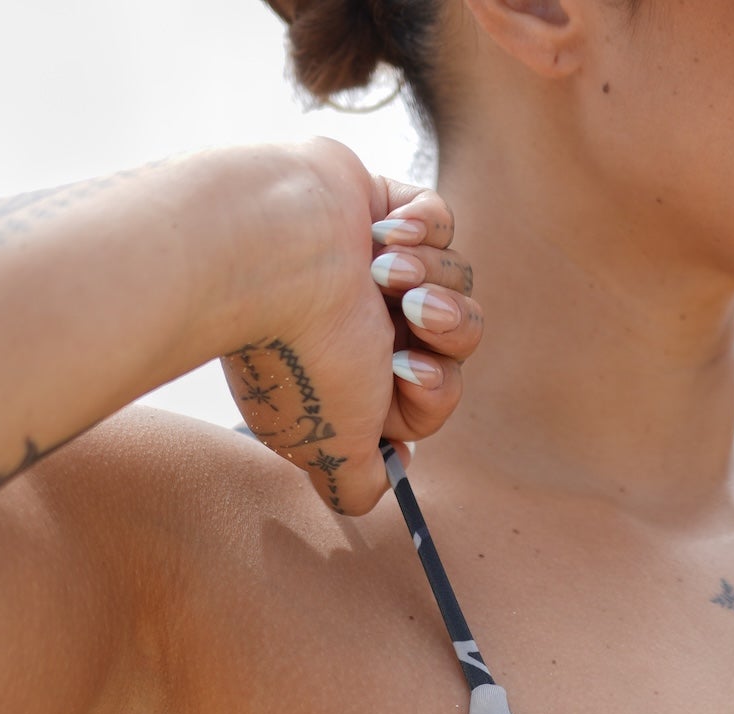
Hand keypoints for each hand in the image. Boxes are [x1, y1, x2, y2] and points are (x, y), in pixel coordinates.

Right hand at [219, 138, 482, 516]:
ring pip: (456, 280)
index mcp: (357, 377)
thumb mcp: (334, 453)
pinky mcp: (379, 206)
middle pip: (459, 337)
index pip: (437, 392)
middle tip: (408, 314)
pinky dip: (421, 228)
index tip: (402, 373)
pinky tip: (381, 235)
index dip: (436, 388)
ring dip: (428, 277)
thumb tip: (393, 475)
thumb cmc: (303, 355)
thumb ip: (358, 486)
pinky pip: (440, 220)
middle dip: (445, 329)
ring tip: (381, 270)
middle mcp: (366, 323)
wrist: (274, 256)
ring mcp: (374, 263)